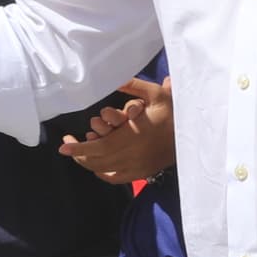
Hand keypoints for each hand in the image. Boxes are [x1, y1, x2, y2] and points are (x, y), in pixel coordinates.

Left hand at [59, 77, 174, 181]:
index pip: (98, 147)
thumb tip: (115, 78)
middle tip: (68, 145)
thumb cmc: (173, 112)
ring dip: (89, 163)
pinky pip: (116, 178)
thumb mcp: (156, 94)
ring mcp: (136, 166)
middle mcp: (131, 155)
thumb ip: (134, 87)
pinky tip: (97, 165)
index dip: (79, 148)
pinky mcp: (141, 172)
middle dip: (79, 154)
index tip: (63, 146)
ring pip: (104, 170)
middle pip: (97, 161)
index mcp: (131, 137)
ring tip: (80, 152)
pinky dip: (103, 173)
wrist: (193, 135)